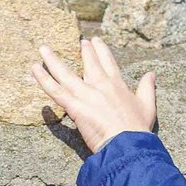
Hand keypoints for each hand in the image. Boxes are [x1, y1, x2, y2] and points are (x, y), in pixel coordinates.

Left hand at [32, 39, 157, 153]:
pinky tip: (34, 69)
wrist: (128, 144)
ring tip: (43, 49)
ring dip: (52, 60)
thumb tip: (151, 74)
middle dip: (83, 51)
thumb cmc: (138, 129)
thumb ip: (147, 88)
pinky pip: (55, 91)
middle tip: (78, 42)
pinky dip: (43, 80)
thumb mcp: (148, 106)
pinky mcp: (75, 106)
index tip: (95, 41)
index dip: (101, 51)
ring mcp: (86, 94)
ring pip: (65, 73)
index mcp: (117, 85)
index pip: (108, 63)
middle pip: (88, 63)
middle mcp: (101, 85)